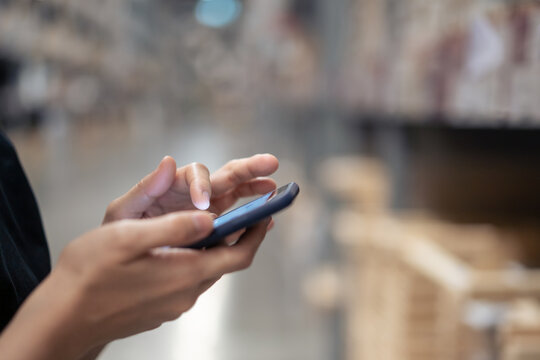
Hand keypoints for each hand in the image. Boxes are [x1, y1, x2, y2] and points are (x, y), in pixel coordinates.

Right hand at [0, 212, 269, 359]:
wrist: (62, 319)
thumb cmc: (89, 274)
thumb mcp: (129, 237)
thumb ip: (173, 227)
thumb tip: (212, 219)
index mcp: (186, 273)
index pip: (240, 254)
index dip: (257, 232)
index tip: (267, 212)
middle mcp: (187, 293)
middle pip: (226, 261)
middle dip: (240, 235)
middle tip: (244, 210)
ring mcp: (173, 304)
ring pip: (207, 269)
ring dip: (216, 246)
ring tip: (213, 222)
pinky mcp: (160, 308)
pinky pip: (188, 279)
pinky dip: (195, 258)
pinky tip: (179, 246)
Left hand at [103, 154, 278, 222]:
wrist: (119, 265)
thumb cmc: (118, 235)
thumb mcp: (123, 213)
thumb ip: (145, 189)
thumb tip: (168, 161)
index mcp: (173, 186)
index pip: (196, 174)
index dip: (203, 185)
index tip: (204, 205)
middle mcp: (194, 194)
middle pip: (225, 175)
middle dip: (249, 169)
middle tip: (270, 163)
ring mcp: (207, 211)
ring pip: (237, 194)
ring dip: (257, 188)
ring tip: (274, 189)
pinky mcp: (214, 231)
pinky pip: (237, 221)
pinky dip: (253, 220)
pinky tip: (268, 220)